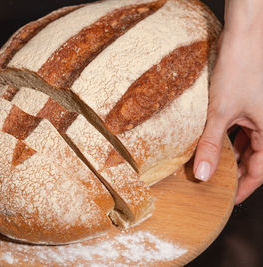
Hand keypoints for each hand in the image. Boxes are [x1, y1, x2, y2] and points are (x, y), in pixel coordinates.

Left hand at [194, 0, 262, 203]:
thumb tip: (203, 175)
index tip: (228, 200)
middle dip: (236, 173)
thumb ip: (211, 144)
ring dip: (230, 156)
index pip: (260, 171)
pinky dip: (228, 139)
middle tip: (215, 185)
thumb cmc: (240, 69)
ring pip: (246, 145)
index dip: (244, 188)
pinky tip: (213, 143)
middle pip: (254, 159)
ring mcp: (260, 115)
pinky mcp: (249, 105)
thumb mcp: (221, 112)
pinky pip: (241, 129)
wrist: (246, 36)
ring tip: (210, 167)